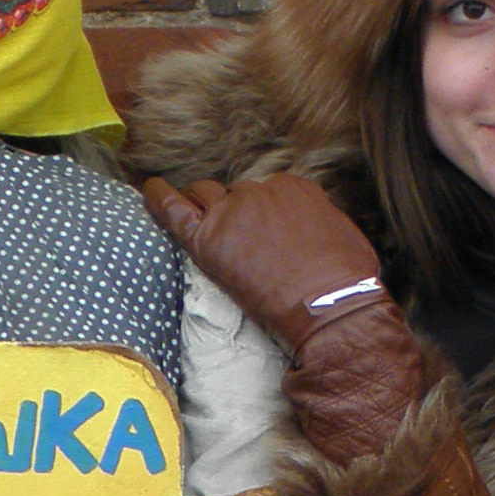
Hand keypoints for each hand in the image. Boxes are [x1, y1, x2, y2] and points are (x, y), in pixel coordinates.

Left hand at [139, 170, 386, 358]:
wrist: (330, 307)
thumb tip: (310, 227)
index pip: (267, 193)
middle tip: (237, 240)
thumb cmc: (347, 281)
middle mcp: (260, 191)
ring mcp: (231, 212)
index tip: (263, 233)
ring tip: (195, 216)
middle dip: (234, 212)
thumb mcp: (343, 235)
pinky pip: (171, 208)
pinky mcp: (207, 240)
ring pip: (204, 195)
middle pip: (234, 194)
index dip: (262, 214)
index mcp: (294, 188)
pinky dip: (156, 196)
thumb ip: (318, 220)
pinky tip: (147, 189)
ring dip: (202, 206)